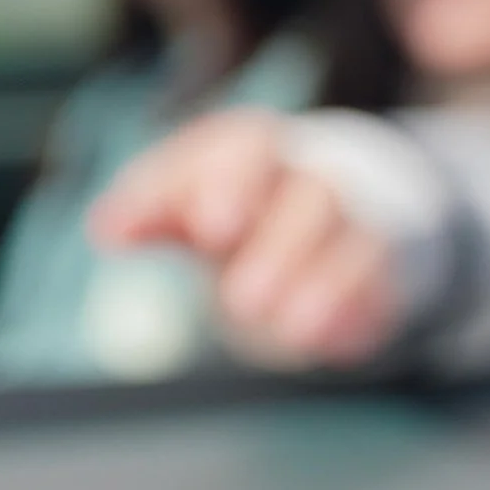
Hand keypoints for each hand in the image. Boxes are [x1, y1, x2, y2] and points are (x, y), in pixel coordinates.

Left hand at [89, 110, 400, 364]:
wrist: (316, 211)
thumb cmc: (234, 202)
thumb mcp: (187, 201)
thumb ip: (150, 211)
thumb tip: (106, 228)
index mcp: (253, 149)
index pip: (246, 148)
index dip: (230, 184)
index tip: (208, 228)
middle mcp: (311, 177)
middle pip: (311, 194)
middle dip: (280, 244)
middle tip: (243, 300)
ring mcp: (355, 221)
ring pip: (355, 240)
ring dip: (323, 284)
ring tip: (290, 329)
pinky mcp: (381, 269)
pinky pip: (382, 283)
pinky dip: (359, 308)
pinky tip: (332, 340)